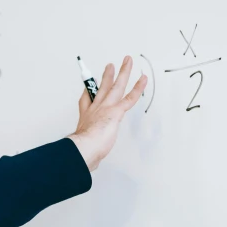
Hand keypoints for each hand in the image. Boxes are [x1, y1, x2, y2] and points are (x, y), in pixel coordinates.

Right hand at [67, 56, 146, 171]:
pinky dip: (138, 87)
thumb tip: (91, 164)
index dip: (88, 93)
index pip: (86, 101)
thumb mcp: (84, 149)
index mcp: (86, 117)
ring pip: (116, 86)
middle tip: (109, 66)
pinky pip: (130, 97)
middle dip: (106, 76)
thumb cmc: (83, 150)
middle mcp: (95, 108)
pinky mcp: (116, 110)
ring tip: (127, 61)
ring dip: (123, 72)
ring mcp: (106, 107)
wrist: (84, 148)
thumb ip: (90, 152)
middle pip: (102, 88)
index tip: (89, 87)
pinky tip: (143, 79)